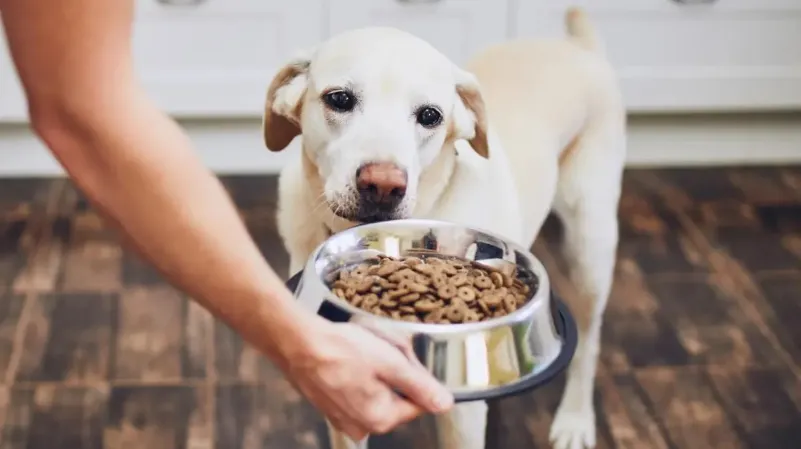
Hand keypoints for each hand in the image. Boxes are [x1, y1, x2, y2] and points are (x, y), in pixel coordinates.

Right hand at [282, 319, 453, 440]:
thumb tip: (444, 404)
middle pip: (396, 395)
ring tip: (361, 349)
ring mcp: (342, 416)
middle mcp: (361, 425)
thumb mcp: (391, 363)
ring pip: (376, 389)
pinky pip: (356, 387)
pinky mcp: (330, 404)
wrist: (297, 342)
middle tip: (380, 348)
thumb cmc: (340, 350)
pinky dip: (356, 370)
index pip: (418, 402)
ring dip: (375, 368)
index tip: (401, 357)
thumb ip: (421, 386)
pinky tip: (348, 355)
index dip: (415, 375)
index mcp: (380, 419)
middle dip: (393, 370)